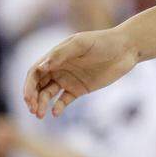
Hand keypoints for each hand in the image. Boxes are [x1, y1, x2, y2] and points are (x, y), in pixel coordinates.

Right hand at [23, 27, 137, 118]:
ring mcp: (69, 79)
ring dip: (41, 104)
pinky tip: (56, 112)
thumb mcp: (82, 43)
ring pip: (48, 94)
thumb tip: (41, 66)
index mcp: (57, 56)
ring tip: (40, 114)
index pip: (35, 72)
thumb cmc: (104, 42)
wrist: (127, 48)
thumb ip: (62, 53)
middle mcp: (60, 68)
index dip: (28, 85)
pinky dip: (57, 107)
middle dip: (32, 98)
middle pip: (38, 85)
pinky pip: (64, 101)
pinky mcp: (80, 89)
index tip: (28, 98)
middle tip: (33, 109)